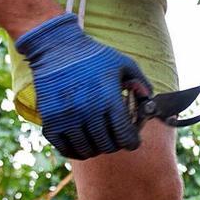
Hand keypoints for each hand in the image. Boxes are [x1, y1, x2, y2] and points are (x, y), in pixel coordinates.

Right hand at [15, 13, 147, 159]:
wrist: (57, 48)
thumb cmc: (95, 56)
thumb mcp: (124, 64)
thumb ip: (142, 84)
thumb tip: (150, 104)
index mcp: (108, 98)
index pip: (124, 137)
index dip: (132, 142)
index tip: (132, 141)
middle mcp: (87, 111)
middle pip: (107, 145)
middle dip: (115, 144)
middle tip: (115, 137)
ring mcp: (66, 118)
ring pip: (87, 150)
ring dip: (96, 148)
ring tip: (99, 138)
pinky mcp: (50, 121)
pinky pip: (65, 149)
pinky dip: (76, 151)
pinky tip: (82, 143)